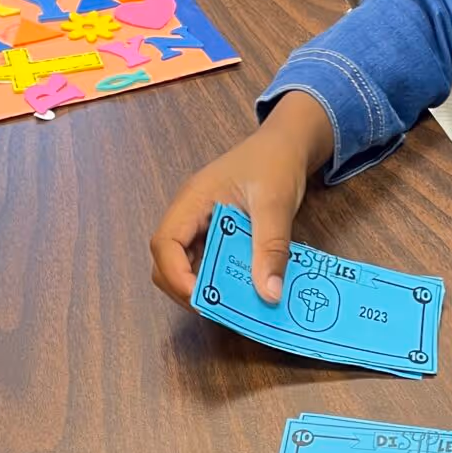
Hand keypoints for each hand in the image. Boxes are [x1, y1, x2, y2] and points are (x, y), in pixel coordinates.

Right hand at [149, 93, 334, 305]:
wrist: (288, 143)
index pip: (164, 243)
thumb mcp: (276, 204)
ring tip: (230, 304)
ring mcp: (200, 223)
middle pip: (166, 260)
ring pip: (184, 264)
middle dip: (185, 288)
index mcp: (193, 200)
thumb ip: (271, 247)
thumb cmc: (276, 162)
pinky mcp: (214, 232)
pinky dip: (219, 278)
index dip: (176, 275)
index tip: (201, 299)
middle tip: (218, 309)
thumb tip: (268, 293)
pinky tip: (240, 288)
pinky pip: (207, 261)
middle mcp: (189, 214)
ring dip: (203, 286)